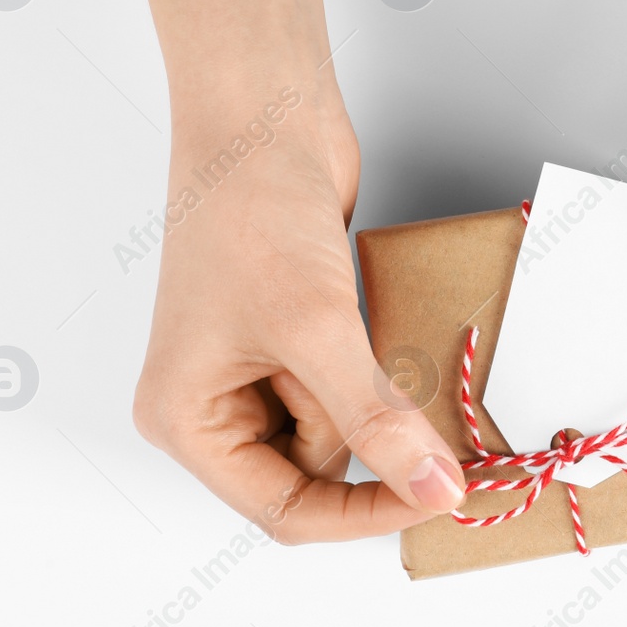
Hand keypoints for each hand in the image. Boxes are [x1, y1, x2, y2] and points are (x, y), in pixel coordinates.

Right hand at [132, 83, 465, 541]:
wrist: (264, 113)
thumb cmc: (252, 208)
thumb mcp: (317, 329)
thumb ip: (375, 419)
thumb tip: (431, 487)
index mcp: (187, 418)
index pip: (284, 509)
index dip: (364, 513)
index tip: (439, 494)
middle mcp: (215, 402)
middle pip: (316, 470)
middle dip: (373, 439)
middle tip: (425, 406)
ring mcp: (258, 367)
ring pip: (343, 426)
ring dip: (380, 397)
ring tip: (377, 334)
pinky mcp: (300, 333)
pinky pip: (353, 382)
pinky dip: (381, 367)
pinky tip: (383, 326)